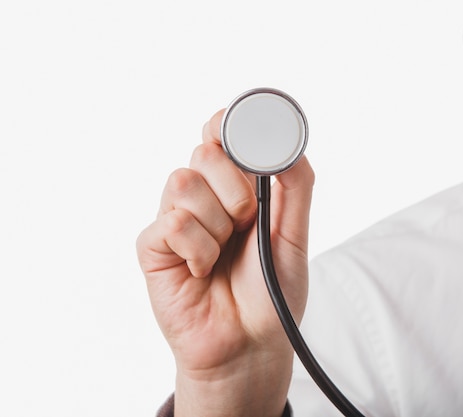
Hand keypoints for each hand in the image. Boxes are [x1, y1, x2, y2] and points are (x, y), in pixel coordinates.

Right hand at [136, 110, 314, 416]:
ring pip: (185, 182)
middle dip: (236, 189)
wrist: (250, 344)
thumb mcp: (295, 237)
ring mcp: (175, 218)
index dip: (227, 127)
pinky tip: (203, 271)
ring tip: (224, 253)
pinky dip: (198, 249)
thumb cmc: (271, 293)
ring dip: (218, 223)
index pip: (220, 135)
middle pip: (205, 152)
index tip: (243, 138)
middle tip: (246, 223)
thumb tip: (288, 144)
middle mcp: (202, 197)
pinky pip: (172, 222)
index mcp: (235, 188)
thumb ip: (296, 187)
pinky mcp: (153, 245)